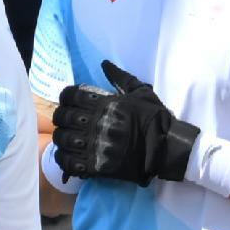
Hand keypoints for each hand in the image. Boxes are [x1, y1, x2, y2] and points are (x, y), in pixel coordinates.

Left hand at [50, 60, 202, 184]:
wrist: (167, 149)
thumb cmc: (155, 119)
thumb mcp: (142, 92)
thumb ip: (121, 78)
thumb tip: (105, 64)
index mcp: (105, 104)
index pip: (70, 95)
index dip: (66, 97)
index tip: (71, 102)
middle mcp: (96, 123)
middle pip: (62, 117)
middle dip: (62, 118)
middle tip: (68, 122)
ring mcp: (95, 145)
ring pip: (62, 139)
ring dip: (62, 138)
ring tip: (69, 139)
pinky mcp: (96, 165)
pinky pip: (68, 162)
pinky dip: (64, 159)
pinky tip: (69, 155)